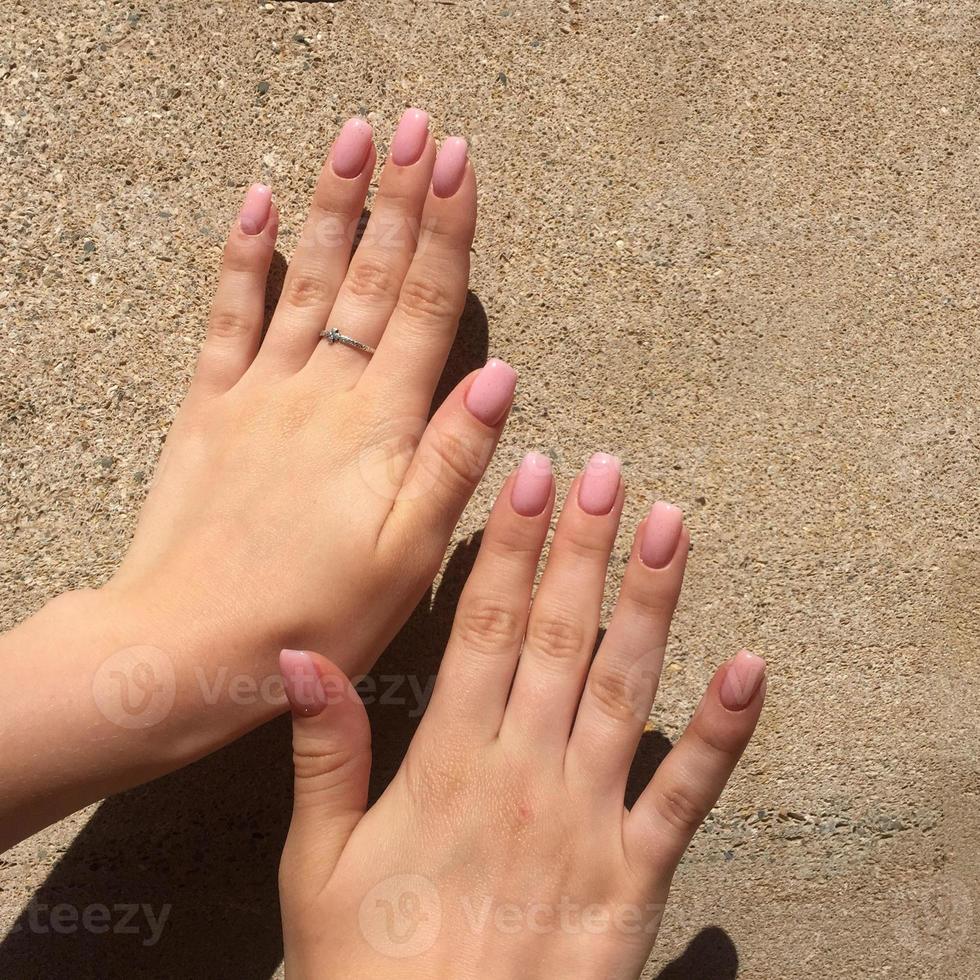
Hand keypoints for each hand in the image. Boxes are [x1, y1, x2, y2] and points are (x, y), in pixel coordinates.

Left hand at [111, 111, 509, 677]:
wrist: (189, 644)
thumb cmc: (315, 612)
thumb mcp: (408, 557)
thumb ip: (453, 461)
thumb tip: (500, 378)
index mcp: (378, 425)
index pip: (424, 306)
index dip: (447, 231)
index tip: (460, 163)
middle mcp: (322, 390)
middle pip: (371, 275)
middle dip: (399, 195)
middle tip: (418, 125)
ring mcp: (260, 391)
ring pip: (306, 278)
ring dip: (333, 205)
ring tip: (355, 139)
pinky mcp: (211, 407)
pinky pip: (229, 314)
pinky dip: (244, 256)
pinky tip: (258, 205)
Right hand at [277, 453, 765, 978]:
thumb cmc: (367, 969)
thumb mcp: (317, 864)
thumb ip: (323, 755)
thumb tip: (303, 655)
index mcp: (449, 764)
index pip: (486, 626)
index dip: (510, 547)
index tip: (530, 480)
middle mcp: (525, 774)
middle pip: (559, 636)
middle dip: (583, 546)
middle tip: (604, 470)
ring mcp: (588, 821)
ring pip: (626, 688)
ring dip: (652, 603)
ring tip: (671, 526)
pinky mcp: (635, 877)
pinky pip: (688, 793)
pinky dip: (723, 730)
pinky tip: (750, 667)